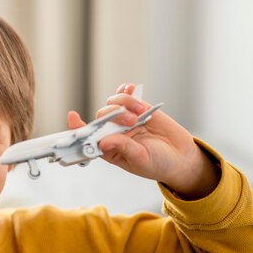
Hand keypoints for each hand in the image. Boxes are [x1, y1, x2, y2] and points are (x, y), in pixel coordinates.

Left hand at [67, 84, 219, 198]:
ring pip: (112, 104)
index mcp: (108, 149)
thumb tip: (104, 141)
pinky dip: (126, 91)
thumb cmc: (157, 163)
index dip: (77, 127)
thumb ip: (123, 148)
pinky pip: (125, 95)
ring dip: (124, 104)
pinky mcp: (137, 109)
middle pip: (101, 117)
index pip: (87, 137)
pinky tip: (131, 88)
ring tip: (139, 114)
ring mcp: (124, 119)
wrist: (180, 157)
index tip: (72, 116)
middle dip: (114, 116)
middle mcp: (112, 133)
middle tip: (131, 122)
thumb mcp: (140, 160)